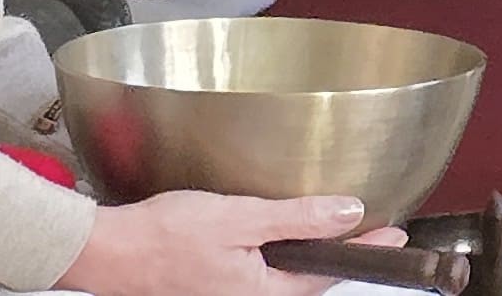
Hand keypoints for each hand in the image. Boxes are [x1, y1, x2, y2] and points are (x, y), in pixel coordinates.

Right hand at [62, 191, 407, 295]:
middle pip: (306, 279)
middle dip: (339, 254)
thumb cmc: (161, 236)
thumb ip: (296, 218)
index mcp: (260, 292)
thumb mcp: (238, 217)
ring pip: (282, 275)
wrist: (106, 250)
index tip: (395, 235)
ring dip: (308, 252)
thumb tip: (346, 213)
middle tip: (372, 230)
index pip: (328, 275)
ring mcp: (230, 293)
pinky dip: (278, 251)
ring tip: (334, 227)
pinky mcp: (213, 283)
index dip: (364, 252)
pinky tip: (278, 232)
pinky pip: (259, 270)